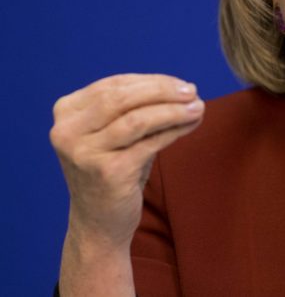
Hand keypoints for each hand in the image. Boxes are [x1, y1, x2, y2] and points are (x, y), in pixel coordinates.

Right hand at [50, 74, 203, 248]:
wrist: (98, 223)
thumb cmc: (114, 170)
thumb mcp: (118, 133)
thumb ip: (139, 107)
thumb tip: (185, 89)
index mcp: (66, 113)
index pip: (114, 85)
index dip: (152, 81)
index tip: (181, 84)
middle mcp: (67, 131)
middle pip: (123, 97)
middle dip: (163, 90)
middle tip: (192, 91)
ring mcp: (85, 153)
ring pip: (138, 119)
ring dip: (174, 110)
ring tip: (199, 107)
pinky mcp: (108, 172)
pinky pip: (150, 142)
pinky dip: (175, 130)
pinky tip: (192, 124)